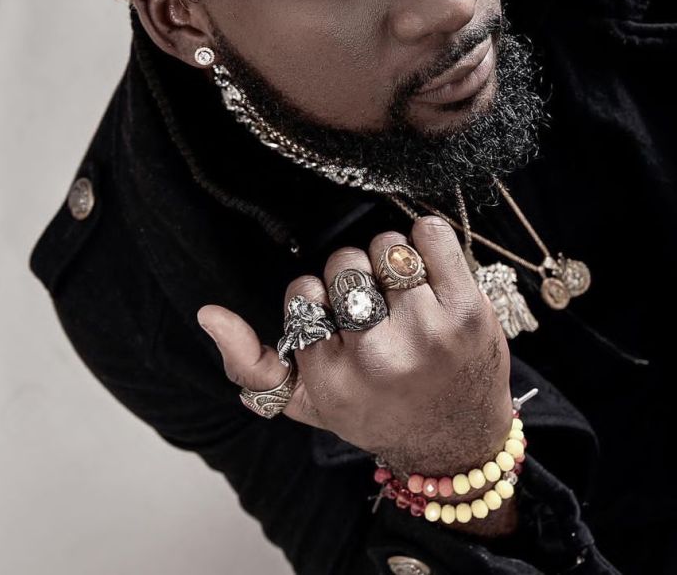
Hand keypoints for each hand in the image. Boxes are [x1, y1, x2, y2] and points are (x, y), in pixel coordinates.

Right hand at [197, 215, 512, 476]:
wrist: (458, 442)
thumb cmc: (377, 413)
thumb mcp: (308, 404)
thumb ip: (250, 364)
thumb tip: (209, 313)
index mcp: (334, 380)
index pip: (301, 293)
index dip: (315, 294)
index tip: (333, 316)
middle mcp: (379, 356)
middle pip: (343, 265)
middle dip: (351, 275)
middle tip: (369, 303)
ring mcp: (428, 330)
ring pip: (386, 246)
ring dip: (388, 258)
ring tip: (399, 289)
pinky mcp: (467, 308)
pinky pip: (432, 235)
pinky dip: (426, 238)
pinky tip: (426, 269)